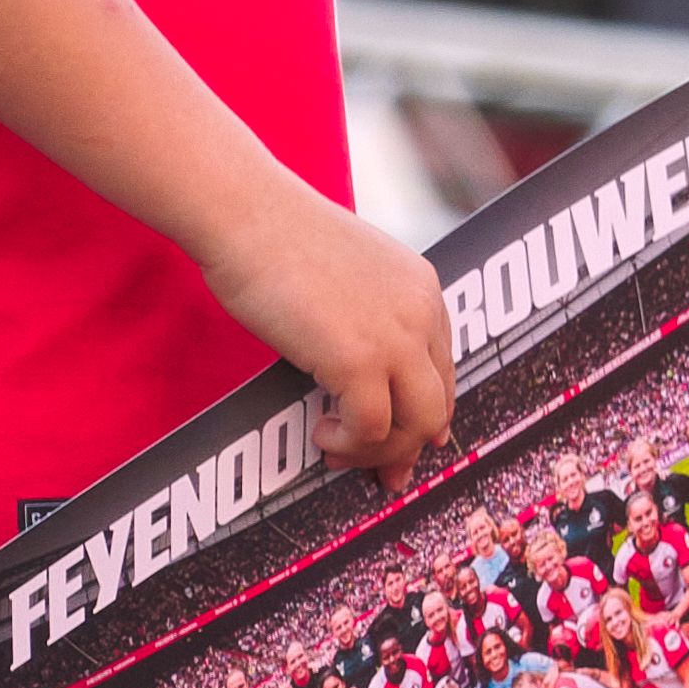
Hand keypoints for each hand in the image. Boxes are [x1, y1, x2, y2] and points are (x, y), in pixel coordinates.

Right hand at [200, 187, 453, 475]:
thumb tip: (362, 377)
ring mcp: (396, 338)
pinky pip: (372, 428)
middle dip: (410, 447)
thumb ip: (366, 317)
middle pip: (438, 405)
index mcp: (423, 291)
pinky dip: (348, 443)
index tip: (406, 444)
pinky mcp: (359, 359)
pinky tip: (321, 433)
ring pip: (416, 426)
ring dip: (378, 452)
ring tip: (335, 447)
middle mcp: (421, 315)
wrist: (244, 213)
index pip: (443, 371)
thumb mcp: (345, 276)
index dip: (427, 415)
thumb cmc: (275, 238)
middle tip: (382, 474)